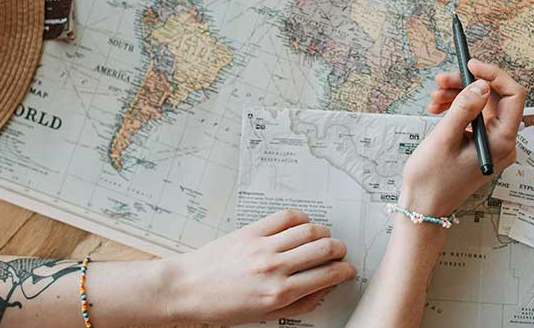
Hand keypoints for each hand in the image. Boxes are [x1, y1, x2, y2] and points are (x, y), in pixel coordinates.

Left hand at [161, 210, 355, 324]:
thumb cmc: (219, 307)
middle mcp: (274, 267)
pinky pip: (285, 217)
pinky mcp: (251, 231)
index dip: (344, 271)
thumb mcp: (264, 316)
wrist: (186, 290)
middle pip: (324, 248)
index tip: (347, 269)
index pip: (327, 275)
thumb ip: (297, 304)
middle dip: (339, 249)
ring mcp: (263, 246)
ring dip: (324, 232)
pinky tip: (302, 224)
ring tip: (323, 237)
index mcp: (279, 293)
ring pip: (309, 230)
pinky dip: (301, 217)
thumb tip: (322, 290)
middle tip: (339, 252)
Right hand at [400, 60, 525, 214]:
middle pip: (495, 99)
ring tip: (434, 98)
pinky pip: (475, 119)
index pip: (513, 96)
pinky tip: (438, 109)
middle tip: (442, 80)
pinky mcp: (481, 146)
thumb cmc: (432, 179)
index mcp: (501, 142)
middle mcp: (503, 143)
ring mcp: (493, 145)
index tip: (470, 66)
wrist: (423, 206)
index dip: (493, 75)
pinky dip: (458, 109)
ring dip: (459, 96)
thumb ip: (465, 108)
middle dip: (468, 85)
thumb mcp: (444, 138)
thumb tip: (482, 84)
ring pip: (482, 107)